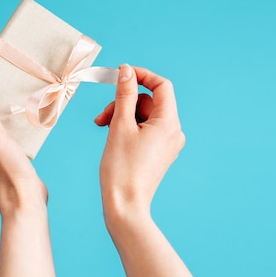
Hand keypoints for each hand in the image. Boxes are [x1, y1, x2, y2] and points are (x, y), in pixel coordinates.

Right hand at [94, 64, 185, 218]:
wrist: (125, 205)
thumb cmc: (121, 168)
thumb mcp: (120, 125)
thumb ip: (124, 95)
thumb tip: (127, 71)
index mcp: (169, 123)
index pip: (161, 86)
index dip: (142, 75)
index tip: (121, 74)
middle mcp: (174, 132)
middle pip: (149, 102)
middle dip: (124, 103)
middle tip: (102, 117)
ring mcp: (167, 144)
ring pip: (144, 116)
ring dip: (122, 116)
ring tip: (103, 128)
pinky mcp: (159, 153)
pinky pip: (145, 130)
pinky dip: (128, 128)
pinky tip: (112, 137)